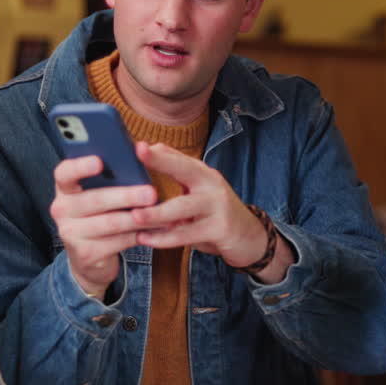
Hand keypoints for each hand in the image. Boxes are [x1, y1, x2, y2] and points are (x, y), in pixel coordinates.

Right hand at [49, 153, 157, 297]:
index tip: (100, 162)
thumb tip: (140, 159)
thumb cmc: (100, 214)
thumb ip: (110, 178)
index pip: (64, 173)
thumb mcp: (99, 194)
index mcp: (65, 187)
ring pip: (111, 223)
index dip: (80, 166)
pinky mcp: (85, 253)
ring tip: (160, 213)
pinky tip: (155, 229)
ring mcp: (70, 233)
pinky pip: (118, 242)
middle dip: (126, 196)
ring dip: (138, 218)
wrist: (89, 257)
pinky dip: (140, 234)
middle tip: (151, 193)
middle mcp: (62, 209)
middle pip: (95, 199)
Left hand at [130, 142, 291, 282]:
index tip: (139, 145)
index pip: (180, 158)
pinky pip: (187, 234)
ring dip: (157, 212)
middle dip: (162, 162)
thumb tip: (153, 147)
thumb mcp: (200, 189)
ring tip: (135, 215)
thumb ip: (178, 170)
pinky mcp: (219, 229)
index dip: (159, 152)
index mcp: (203, 174)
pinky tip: (146, 239)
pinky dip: (165, 238)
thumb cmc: (216, 212)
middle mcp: (211, 185)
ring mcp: (217, 207)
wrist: (250, 237)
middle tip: (139, 154)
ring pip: (183, 208)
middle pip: (185, 171)